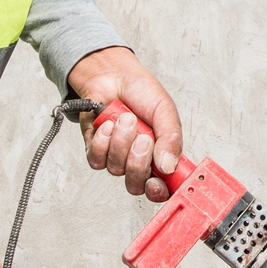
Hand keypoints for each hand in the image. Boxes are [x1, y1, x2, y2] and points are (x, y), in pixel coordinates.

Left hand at [68, 46, 183, 202]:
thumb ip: (171, 139)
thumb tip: (169, 166)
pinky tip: (108, 125)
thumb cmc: (141, 92)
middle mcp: (138, 161)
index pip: (162, 187)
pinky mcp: (95, 150)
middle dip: (138, 162)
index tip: (157, 183)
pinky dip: (102, 141)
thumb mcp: (165, 112)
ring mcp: (116, 158)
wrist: (113, 75)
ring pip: (116, 169)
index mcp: (160, 155)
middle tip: (143, 138)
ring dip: (121, 142)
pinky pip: (97, 159)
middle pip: (136, 185)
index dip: (159, 192)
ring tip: (126, 119)